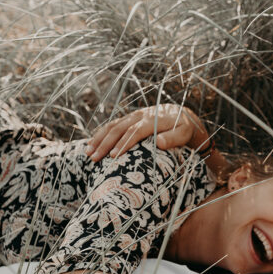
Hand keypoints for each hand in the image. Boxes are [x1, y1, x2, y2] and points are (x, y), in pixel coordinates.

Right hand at [86, 104, 209, 161]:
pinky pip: (112, 125)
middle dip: (105, 143)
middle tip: (94, 158)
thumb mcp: (184, 133)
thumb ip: (173, 138)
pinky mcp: (129, 119)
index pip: (135, 131)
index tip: (114, 156)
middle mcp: (139, 116)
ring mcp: (132, 116)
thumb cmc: (183, 128)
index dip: (124, 143)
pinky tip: (92, 144)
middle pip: (118, 128)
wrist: (182, 115)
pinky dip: (100, 134)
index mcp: (152, 120)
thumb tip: (159, 143)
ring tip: (88, 153)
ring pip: (112, 126)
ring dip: (98, 139)